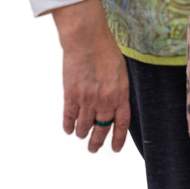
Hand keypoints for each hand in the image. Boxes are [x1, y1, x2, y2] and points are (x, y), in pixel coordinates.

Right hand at [50, 0, 129, 156]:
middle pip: (101, 131)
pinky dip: (67, 128)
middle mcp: (105, 99)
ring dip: (82, 137)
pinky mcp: (70, 95)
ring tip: (81, 139)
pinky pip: (68, 119)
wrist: (85, 37)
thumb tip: (113, 111)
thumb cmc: (104, 49)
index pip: (121, 125)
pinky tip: (68, 130)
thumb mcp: (120, 71)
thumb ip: (118, 91)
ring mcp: (87, 98)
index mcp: (121, 92)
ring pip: (83, 129)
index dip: (117, 141)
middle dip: (96, 144)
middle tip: (93, 150)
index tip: (114, 151)